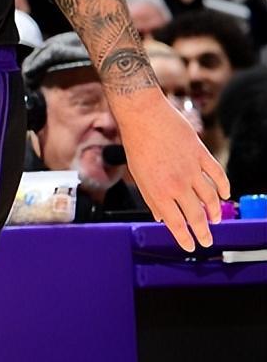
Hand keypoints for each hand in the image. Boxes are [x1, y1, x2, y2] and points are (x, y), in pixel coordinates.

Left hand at [112, 90, 229, 251]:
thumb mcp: (138, 175)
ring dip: (214, 212)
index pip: (175, 223)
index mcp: (158, 191)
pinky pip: (217, 175)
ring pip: (210, 198)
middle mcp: (177, 184)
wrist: (142, 115)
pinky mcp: (201, 154)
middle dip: (203, 232)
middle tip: (207, 241)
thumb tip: (161, 218)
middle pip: (196, 215)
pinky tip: (225, 195)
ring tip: (214, 220)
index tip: (189, 246)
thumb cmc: (136, 144)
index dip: (184, 237)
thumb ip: (151, 197)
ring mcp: (191, 169)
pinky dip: (224, 187)